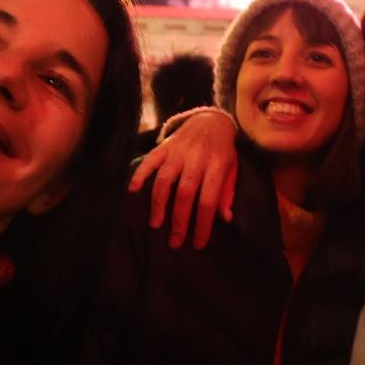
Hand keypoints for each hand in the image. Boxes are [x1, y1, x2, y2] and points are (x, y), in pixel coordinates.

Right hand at [127, 109, 238, 249]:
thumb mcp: (232, 170)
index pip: (208, 200)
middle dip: (178, 220)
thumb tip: (225, 219)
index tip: (197, 243)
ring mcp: (178, 151)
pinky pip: (149, 160)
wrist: (211, 120)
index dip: (202, 224)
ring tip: (155, 223)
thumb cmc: (222, 152)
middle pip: (184, 193)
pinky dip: (140, 174)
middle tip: (174, 242)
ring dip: (158, 204)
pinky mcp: (165, 146)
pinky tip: (132, 190)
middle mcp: (196, 159)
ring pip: (164, 180)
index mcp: (216, 167)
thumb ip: (227, 193)